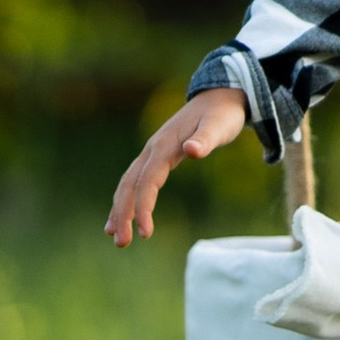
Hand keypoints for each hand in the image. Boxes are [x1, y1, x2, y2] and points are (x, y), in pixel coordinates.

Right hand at [106, 84, 248, 245]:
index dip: (144, 207)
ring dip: (121, 209)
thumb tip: (192, 150)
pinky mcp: (157, 157)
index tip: (146, 234)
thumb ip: (206, 139)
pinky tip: (124, 219)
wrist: (219, 96)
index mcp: (164, 145)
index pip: (148, 180)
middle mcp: (152, 149)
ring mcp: (152, 152)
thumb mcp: (219, 126)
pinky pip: (136, 181)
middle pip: (130, 184)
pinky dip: (127, 200)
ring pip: (128, 183)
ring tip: (117, 237)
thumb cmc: (222, 114)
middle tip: (122, 243)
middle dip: (123, 213)